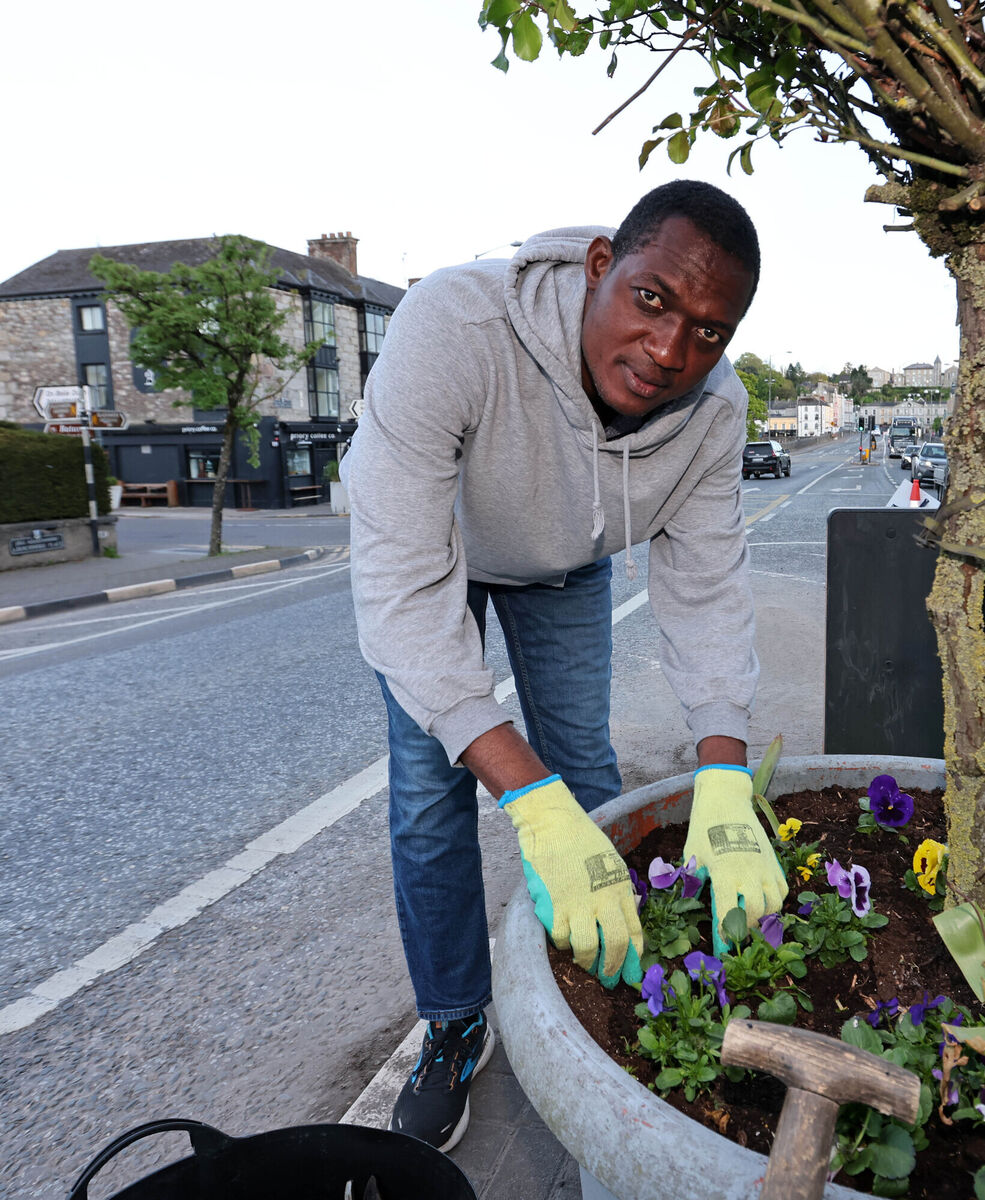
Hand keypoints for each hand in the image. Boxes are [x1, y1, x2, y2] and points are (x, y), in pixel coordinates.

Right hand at [500, 776, 642, 987]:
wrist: (554, 824)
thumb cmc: (583, 840)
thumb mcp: (612, 863)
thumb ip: (618, 892)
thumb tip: (622, 921)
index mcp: (620, 889)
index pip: (634, 932)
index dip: (634, 957)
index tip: (632, 972)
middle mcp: (603, 900)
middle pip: (615, 945)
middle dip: (614, 968)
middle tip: (610, 980)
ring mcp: (578, 905)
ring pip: (587, 948)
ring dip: (587, 961)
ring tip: (585, 963)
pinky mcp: (554, 906)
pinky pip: (561, 938)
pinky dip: (563, 944)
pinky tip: (564, 940)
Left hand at [683, 765, 786, 953]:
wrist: (726, 799)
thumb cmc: (704, 827)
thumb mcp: (692, 855)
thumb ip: (695, 881)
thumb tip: (693, 905)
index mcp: (726, 871)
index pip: (729, 912)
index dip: (726, 933)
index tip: (722, 945)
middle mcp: (749, 871)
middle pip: (757, 912)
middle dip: (746, 929)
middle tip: (736, 935)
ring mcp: (765, 866)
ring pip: (774, 903)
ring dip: (764, 917)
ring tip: (750, 921)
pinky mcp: (774, 861)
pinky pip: (781, 889)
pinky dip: (775, 901)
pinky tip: (762, 903)